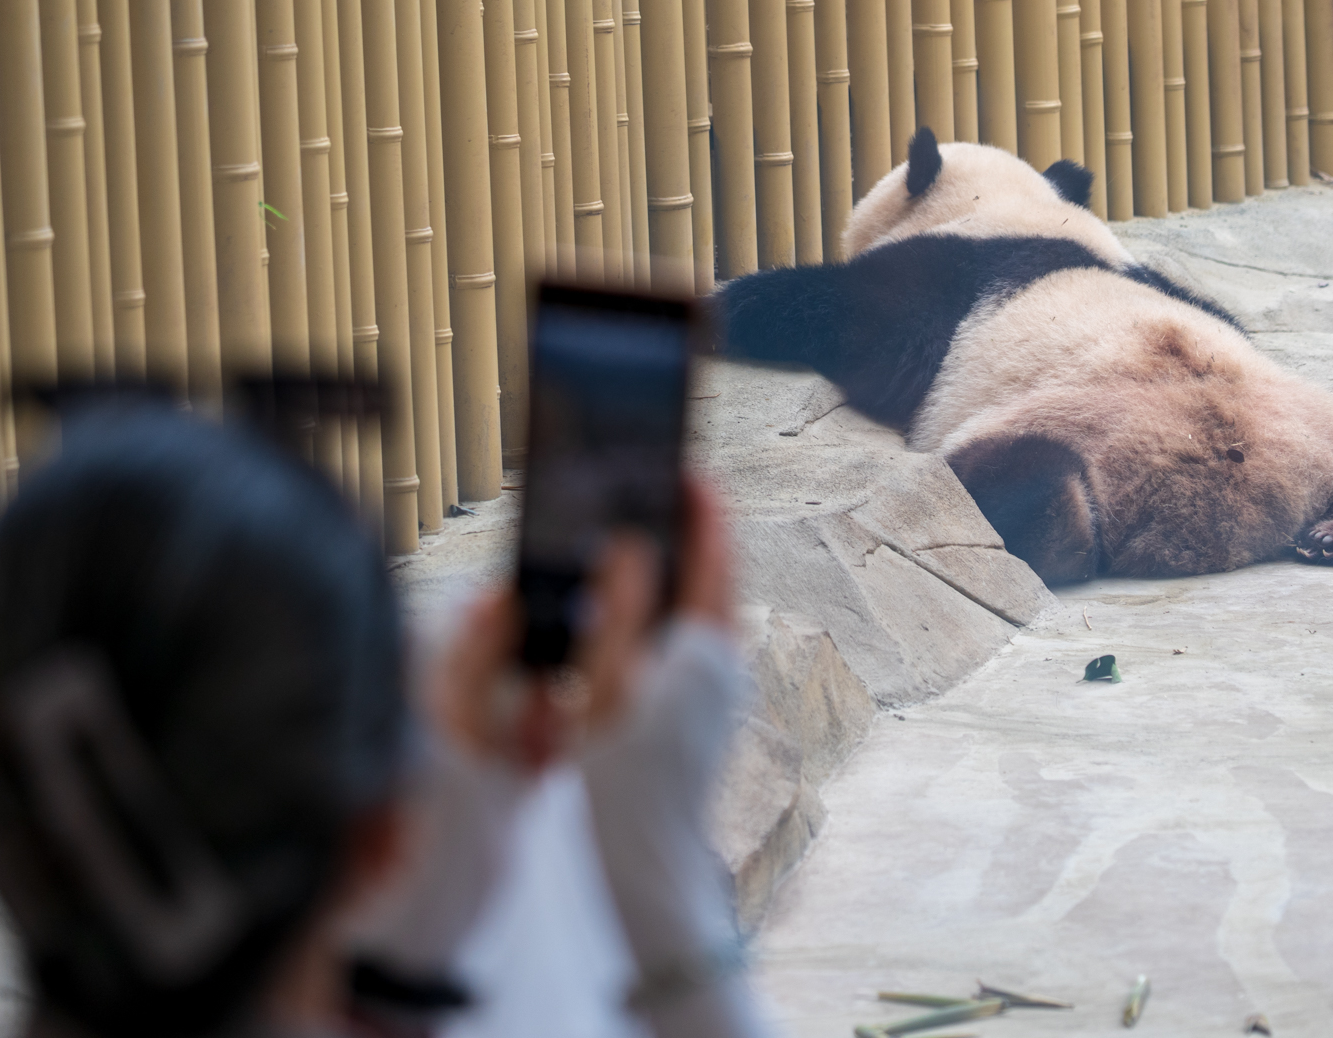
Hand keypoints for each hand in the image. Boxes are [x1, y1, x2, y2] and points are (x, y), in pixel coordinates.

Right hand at [432, 475, 737, 765]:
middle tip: (664, 488)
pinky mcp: (702, 710)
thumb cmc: (622, 781)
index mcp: (707, 653)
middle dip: (691, 533)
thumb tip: (627, 543)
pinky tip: (635, 606)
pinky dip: (669, 609)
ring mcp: (716, 690)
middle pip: (714, 578)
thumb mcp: (609, 688)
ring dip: (680, 571)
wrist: (643, 866)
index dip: (701, 509)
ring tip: (647, 534)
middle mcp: (723, 667)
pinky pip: (691, 638)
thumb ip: (620, 611)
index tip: (686, 466)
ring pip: (704, 609)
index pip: (714, 559)